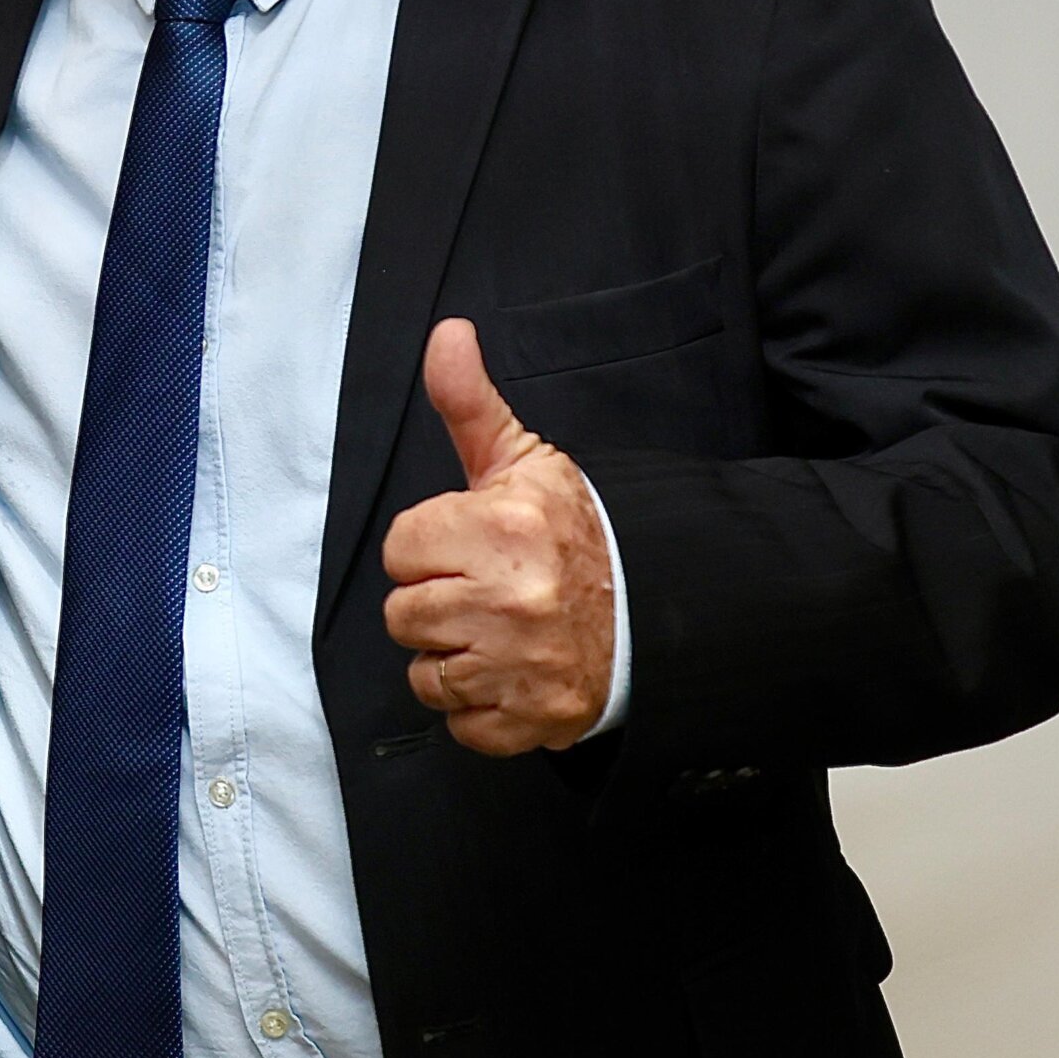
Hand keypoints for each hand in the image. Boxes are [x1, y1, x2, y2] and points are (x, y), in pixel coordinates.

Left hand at [381, 318, 614, 756]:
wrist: (657, 609)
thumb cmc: (576, 533)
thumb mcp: (524, 460)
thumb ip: (471, 403)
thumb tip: (446, 334)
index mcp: (502, 528)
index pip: (400, 548)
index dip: (428, 547)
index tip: (467, 546)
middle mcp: (509, 599)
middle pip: (404, 615)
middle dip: (435, 603)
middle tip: (483, 591)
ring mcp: (522, 666)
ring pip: (425, 674)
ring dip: (453, 658)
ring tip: (497, 633)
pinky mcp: (533, 718)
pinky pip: (460, 724)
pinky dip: (480, 708)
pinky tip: (511, 674)